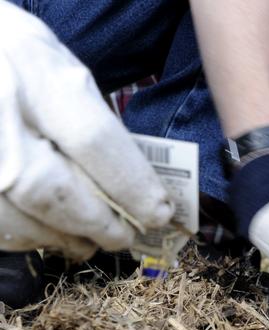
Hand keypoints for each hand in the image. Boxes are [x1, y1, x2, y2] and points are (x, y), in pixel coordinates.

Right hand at [0, 2, 173, 260]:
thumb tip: (129, 176)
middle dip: (97, 224)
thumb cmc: (10, 53)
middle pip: (53, 190)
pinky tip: (45, 233)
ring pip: (15, 215)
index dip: (132, 186)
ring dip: (60, 238)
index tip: (159, 213)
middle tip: (125, 238)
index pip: (95, 141)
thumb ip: (87, 113)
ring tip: (87, 244)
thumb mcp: (54, 61)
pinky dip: (22, 235)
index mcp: (36, 72)